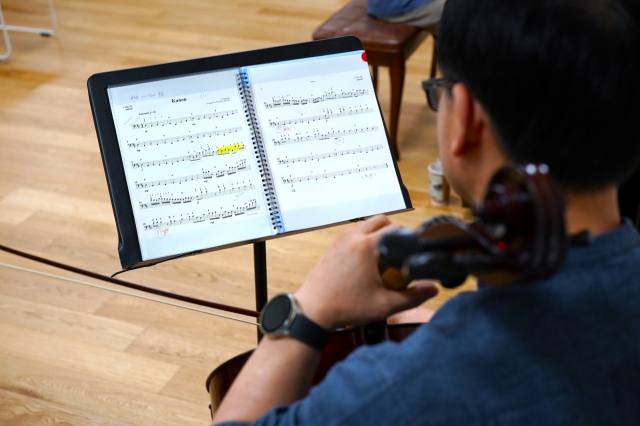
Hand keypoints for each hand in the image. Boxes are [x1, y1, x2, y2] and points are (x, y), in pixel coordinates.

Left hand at [294, 215, 438, 329]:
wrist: (313, 310)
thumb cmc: (346, 307)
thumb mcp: (384, 305)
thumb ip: (411, 297)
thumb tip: (432, 289)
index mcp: (367, 246)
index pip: (395, 228)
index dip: (409, 237)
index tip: (414, 251)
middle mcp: (353, 237)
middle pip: (381, 221)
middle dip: (394, 232)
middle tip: (400, 252)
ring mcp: (341, 240)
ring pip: (366, 226)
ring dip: (378, 235)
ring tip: (385, 258)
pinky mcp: (333, 247)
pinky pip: (355, 234)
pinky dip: (365, 240)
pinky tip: (368, 262)